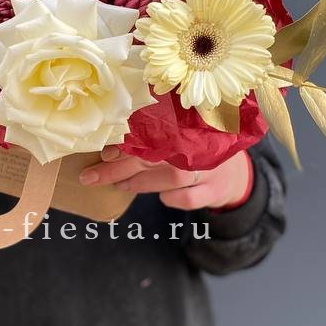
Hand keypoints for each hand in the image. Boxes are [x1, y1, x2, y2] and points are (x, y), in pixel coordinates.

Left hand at [78, 147, 251, 210]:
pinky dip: (172, 198)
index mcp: (186, 126)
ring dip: (139, 182)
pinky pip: (188, 197)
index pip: (150, 132)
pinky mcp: (214, 190)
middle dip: (117, 167)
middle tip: (90, 176)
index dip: (124, 143)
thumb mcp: (181, 136)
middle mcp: (197, 145)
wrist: (235, 174)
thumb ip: (154, 134)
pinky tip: (163, 197)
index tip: (103, 150)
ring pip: (169, 177)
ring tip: (118, 185)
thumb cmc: (197, 152)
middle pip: (152, 156)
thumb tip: (111, 138)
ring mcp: (207, 169)